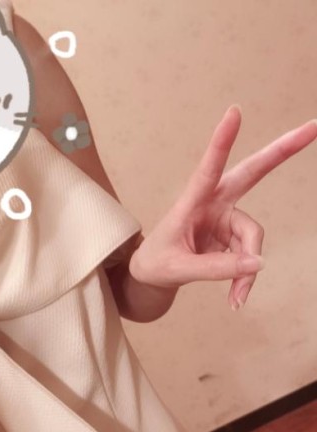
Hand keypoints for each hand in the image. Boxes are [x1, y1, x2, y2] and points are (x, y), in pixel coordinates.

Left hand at [130, 106, 316, 308]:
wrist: (152, 275)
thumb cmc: (157, 263)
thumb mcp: (178, 270)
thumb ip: (215, 268)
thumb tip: (258, 265)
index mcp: (192, 201)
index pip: (208, 169)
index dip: (222, 142)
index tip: (234, 112)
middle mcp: (214, 203)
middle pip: (254, 172)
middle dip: (283, 151)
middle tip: (314, 126)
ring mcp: (227, 218)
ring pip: (253, 241)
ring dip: (247, 270)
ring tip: (236, 299)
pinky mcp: (233, 235)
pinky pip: (249, 258)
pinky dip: (245, 279)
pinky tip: (235, 299)